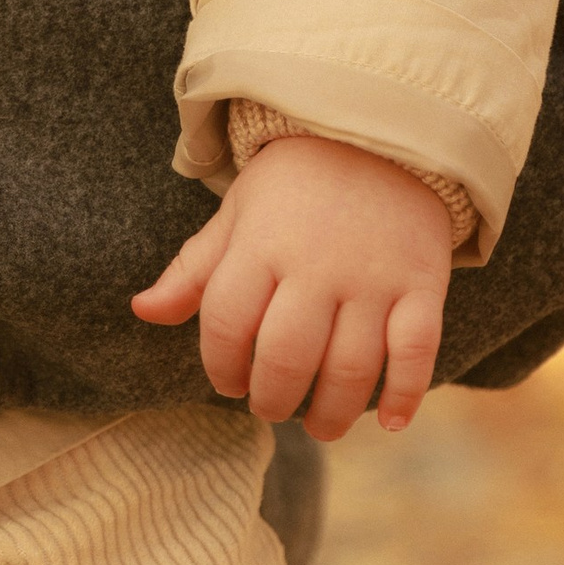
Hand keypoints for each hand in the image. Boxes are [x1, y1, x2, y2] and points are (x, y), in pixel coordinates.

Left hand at [131, 132, 452, 439]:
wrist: (381, 139)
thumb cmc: (294, 188)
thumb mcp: (237, 215)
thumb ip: (194, 271)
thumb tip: (141, 311)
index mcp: (260, 245)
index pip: (225, 326)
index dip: (220, 367)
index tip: (229, 383)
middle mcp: (316, 264)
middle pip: (287, 357)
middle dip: (273, 400)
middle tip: (272, 408)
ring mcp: (373, 277)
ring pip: (352, 367)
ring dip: (334, 413)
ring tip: (320, 425)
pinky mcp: (422, 285)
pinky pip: (417, 351)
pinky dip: (406, 394)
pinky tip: (391, 422)